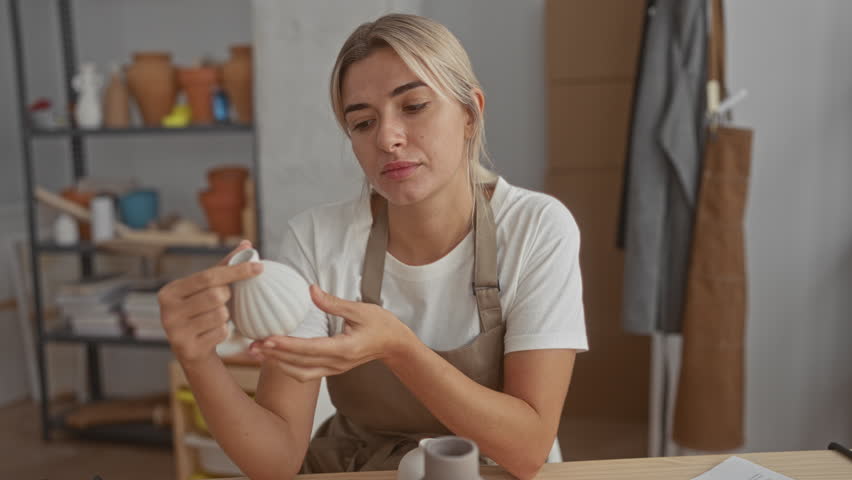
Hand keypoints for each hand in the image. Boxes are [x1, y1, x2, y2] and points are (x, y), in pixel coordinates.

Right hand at [158, 240, 262, 366]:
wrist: (192, 349)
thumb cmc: (202, 311)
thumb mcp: (209, 288)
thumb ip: (225, 266)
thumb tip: (247, 244)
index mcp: (170, 291)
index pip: (208, 276)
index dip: (235, 271)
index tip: (259, 267)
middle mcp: (167, 311)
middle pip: (216, 295)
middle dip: (227, 297)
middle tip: (223, 300)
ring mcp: (176, 332)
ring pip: (220, 314)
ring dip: (225, 316)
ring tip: (214, 318)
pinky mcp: (188, 348)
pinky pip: (220, 332)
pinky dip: (223, 331)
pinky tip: (212, 333)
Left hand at [250, 285, 416, 381]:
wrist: (395, 345)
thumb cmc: (381, 325)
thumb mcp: (360, 309)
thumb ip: (333, 302)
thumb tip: (310, 289)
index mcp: (345, 348)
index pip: (310, 348)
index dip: (287, 345)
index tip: (268, 339)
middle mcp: (337, 363)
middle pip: (300, 364)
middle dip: (274, 355)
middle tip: (251, 346)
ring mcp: (334, 369)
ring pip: (300, 373)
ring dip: (277, 363)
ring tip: (257, 352)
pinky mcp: (332, 369)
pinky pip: (305, 373)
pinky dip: (287, 366)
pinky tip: (274, 357)